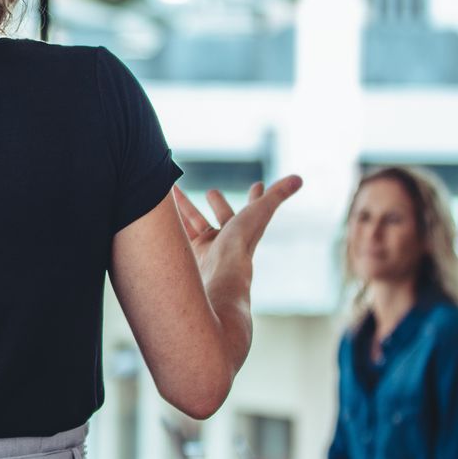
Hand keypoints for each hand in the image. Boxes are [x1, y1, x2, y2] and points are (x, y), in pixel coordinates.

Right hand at [171, 177, 301, 290]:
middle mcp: (227, 242)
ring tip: (171, 194)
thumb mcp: (259, 212)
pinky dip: (169, 224)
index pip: (253, 210)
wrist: (217, 279)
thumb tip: (299, 178)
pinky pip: (178, 236)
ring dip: (184, 208)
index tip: (259, 185)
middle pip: (222, 217)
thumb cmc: (239, 246)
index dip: (256, 197)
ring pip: (194, 224)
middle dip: (217, 204)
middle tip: (211, 192)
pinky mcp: (188, 257)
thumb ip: (276, 195)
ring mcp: (206, 250)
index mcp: (245, 231)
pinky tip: (158, 215)